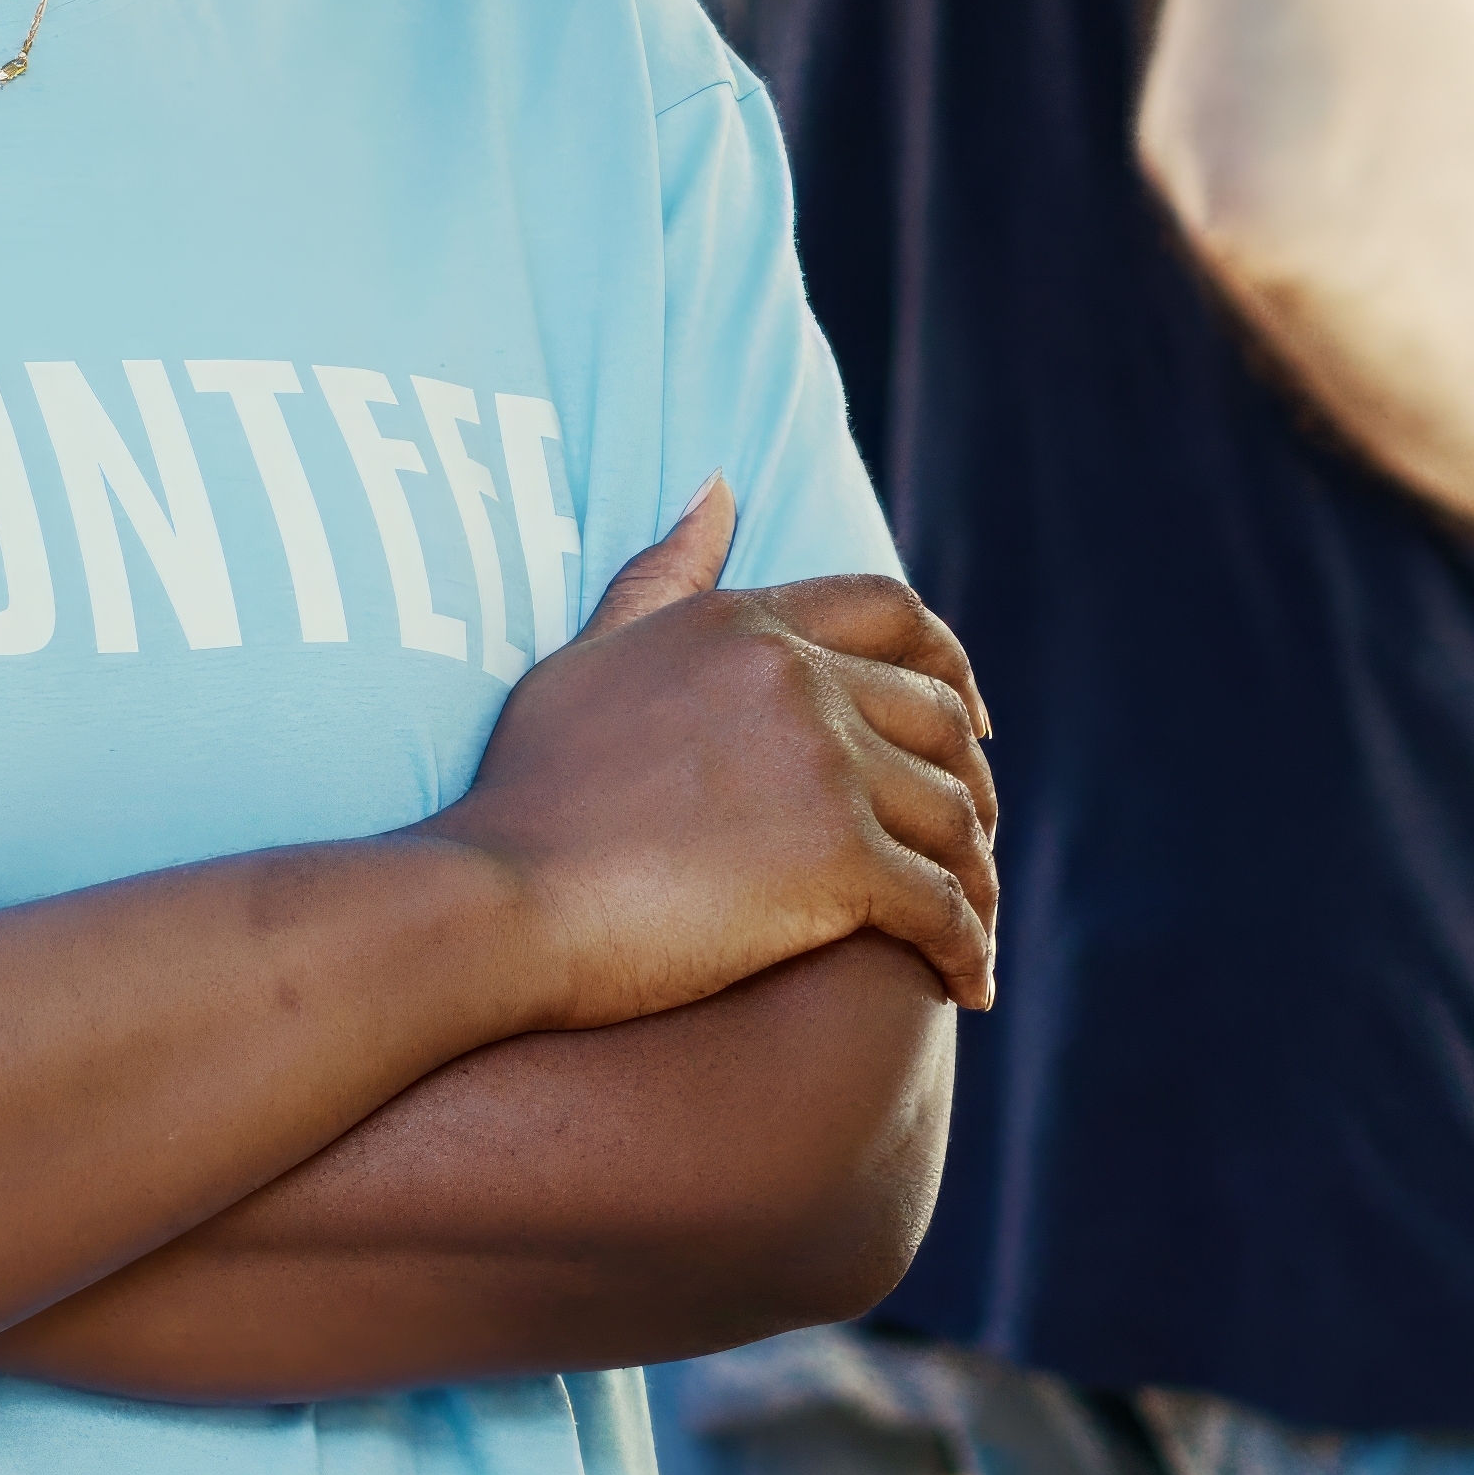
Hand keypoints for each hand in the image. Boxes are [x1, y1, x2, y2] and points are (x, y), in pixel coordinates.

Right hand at [426, 487, 998, 1033]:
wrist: (497, 899)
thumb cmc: (524, 794)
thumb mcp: (590, 656)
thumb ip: (664, 576)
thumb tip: (719, 488)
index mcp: (747, 625)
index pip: (892, 610)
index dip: (948, 661)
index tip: (971, 716)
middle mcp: (799, 680)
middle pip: (940, 716)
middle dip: (973, 777)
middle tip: (973, 834)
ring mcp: (826, 769)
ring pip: (953, 816)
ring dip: (976, 876)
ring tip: (972, 926)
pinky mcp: (841, 863)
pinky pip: (942, 907)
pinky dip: (967, 950)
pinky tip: (969, 986)